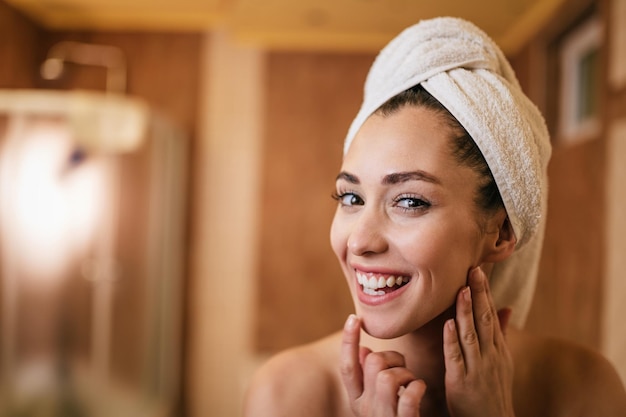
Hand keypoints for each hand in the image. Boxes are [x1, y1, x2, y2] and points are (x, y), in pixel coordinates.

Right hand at [341, 314, 426, 415]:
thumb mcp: (377, 399)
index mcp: (357, 400)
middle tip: (403, 367)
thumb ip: (369, 377)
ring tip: (412, 382)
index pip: (347, 366)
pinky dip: (417, 388)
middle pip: (373, 364)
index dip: (348, 341)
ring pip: (388, 377)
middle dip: (393, 357)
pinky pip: (408, 399)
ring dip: (406, 373)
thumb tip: (363, 350)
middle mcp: (365, 409)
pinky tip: (420, 389)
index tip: (354, 318)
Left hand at [443, 267, 514, 416]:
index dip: (485, 292)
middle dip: (479, 294)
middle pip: (484, 319)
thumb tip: (506, 307)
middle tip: (473, 269)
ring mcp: (477, 368)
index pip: (491, 314)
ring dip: (466, 311)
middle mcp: (490, 355)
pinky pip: (456, 358)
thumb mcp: (501, 360)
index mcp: (498, 348)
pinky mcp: (462, 381)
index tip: (478, 270)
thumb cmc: (492, 389)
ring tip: (461, 289)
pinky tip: (448, 324)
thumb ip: (500, 333)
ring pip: (471, 335)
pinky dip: (453, 340)